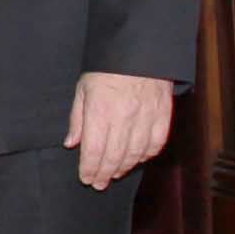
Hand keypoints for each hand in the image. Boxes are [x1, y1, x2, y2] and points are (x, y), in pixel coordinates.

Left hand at [66, 71, 174, 189]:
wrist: (140, 49)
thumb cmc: (107, 68)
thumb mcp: (83, 89)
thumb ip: (77, 119)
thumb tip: (71, 144)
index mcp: (101, 110)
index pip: (94, 150)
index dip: (90, 168)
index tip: (86, 178)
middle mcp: (124, 116)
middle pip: (114, 156)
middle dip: (104, 174)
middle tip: (98, 183)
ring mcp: (146, 116)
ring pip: (136, 153)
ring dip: (124, 168)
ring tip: (114, 174)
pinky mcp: (163, 113)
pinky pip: (156, 142)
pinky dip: (147, 155)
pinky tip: (138, 159)